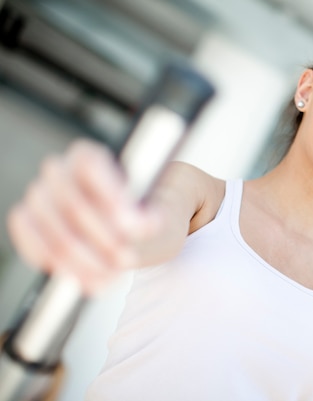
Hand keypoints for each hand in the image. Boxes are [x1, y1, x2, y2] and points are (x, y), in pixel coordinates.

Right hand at [6, 139, 160, 294]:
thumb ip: (151, 217)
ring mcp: (38, 199)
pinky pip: (38, 251)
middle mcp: (58, 172)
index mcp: (89, 157)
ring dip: (91, 263)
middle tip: (129, 257)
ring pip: (58, 238)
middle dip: (106, 240)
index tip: (132, 223)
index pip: (88, 166)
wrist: (127, 228)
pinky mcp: (27, 226)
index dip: (109, 194)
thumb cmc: (142, 214)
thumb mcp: (159, 213)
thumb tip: (138, 225)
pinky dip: (70, 272)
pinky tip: (95, 280)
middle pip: (74, 207)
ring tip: (117, 273)